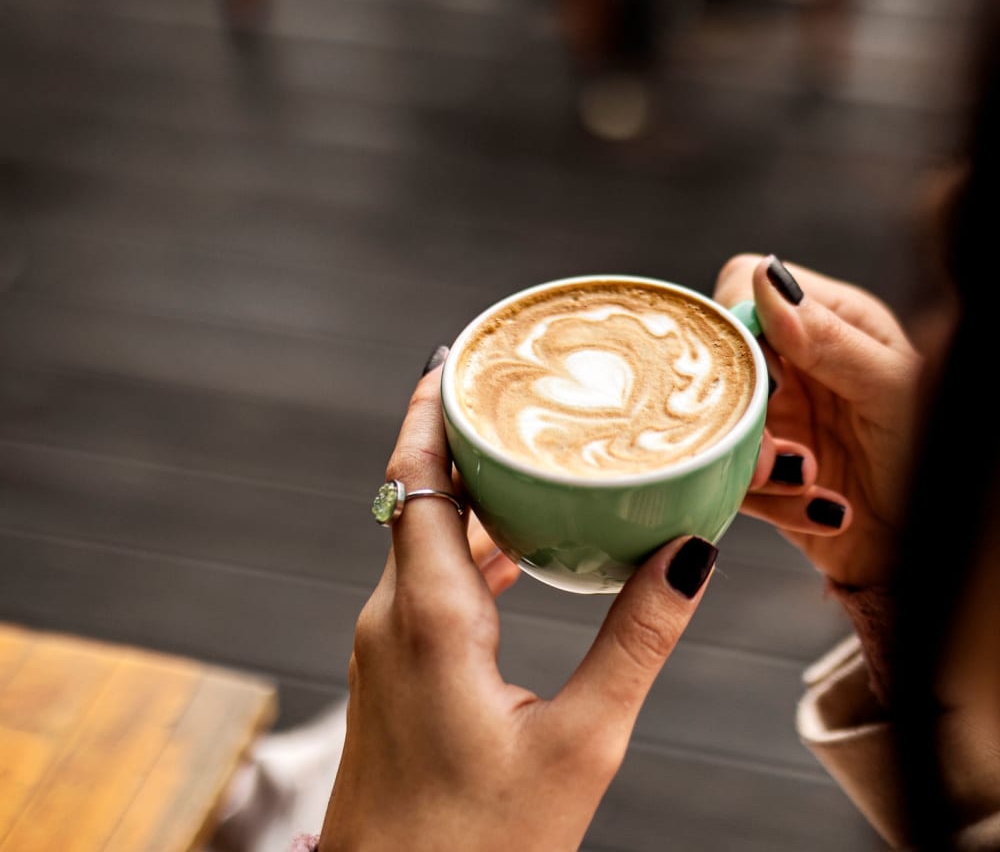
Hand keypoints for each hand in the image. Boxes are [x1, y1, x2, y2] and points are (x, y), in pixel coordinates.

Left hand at [318, 364, 716, 851]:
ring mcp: (387, 642)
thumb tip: (689, 557)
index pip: (416, 477)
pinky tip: (520, 545)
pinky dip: (471, 546)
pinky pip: (429, 578)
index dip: (430, 408)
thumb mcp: (581, 744)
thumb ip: (637, 643)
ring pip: (425, 536)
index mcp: (428, 616)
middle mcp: (392, 614)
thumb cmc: (478, 846)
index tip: (455, 355)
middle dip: (462, 435)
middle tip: (514, 388)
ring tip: (528, 452)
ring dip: (471, 492)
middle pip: (419, 493)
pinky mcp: (395, 668)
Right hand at [714, 254, 923, 588]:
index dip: (737, 327)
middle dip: (744, 410)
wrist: (935, 546)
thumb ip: (829, 338)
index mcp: (829, 322)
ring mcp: (773, 418)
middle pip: (719, 359)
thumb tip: (765, 280)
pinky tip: (822, 510)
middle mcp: (793, 365)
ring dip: (758, 464)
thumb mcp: (892, 389)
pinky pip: (728, 477)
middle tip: (782, 452)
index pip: (743, 288)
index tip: (758, 374)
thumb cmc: (935, 454)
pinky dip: (770, 501)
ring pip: (714, 422)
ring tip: (813, 482)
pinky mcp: (759, 472)